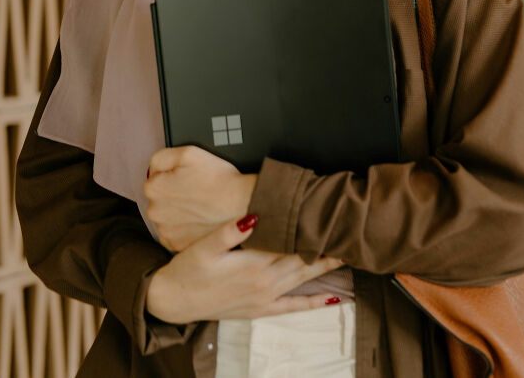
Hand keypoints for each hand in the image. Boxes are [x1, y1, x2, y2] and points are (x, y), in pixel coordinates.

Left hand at [145, 146, 256, 250]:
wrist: (243, 204)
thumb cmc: (219, 179)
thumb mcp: (188, 152)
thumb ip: (162, 157)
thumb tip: (154, 169)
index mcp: (153, 188)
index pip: (156, 176)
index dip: (175, 173)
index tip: (190, 176)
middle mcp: (154, 212)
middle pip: (161, 197)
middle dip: (174, 192)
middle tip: (198, 189)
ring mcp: (166, 231)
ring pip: (168, 215)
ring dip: (179, 211)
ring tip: (201, 204)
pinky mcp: (178, 245)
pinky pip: (175, 233)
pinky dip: (185, 227)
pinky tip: (199, 218)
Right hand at [146, 215, 344, 323]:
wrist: (174, 301)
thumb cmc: (188, 269)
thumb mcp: (205, 245)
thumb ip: (231, 230)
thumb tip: (255, 214)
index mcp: (255, 263)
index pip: (292, 241)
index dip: (313, 229)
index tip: (332, 217)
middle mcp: (266, 282)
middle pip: (304, 260)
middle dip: (327, 247)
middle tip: (350, 233)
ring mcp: (265, 298)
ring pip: (304, 280)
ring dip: (326, 268)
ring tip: (349, 256)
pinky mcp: (260, 309)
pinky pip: (294, 307)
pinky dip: (314, 302)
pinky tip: (333, 298)